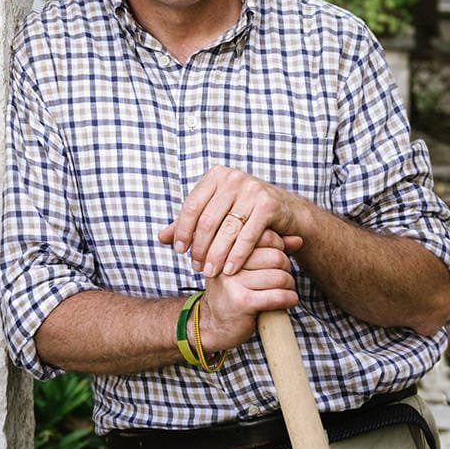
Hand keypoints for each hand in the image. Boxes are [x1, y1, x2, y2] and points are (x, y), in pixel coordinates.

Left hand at [158, 165, 304, 277]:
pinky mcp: (268, 206)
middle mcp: (233, 178)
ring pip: (226, 229)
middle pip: (207, 219)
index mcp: (216, 176)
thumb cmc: (245, 212)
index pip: (191, 205)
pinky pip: (248, 236)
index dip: (182, 230)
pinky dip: (237, 256)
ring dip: (216, 254)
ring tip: (210, 272)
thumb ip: (190, 223)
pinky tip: (229, 270)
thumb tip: (161, 238)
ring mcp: (252, 190)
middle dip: (200, 246)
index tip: (179, 251)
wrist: (288, 212)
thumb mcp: (217, 212)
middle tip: (196, 266)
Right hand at [199, 230, 299, 349]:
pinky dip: (290, 299)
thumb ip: (271, 250)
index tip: (276, 258)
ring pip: (280, 277)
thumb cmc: (234, 292)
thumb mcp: (246, 267)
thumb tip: (298, 239)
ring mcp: (233, 282)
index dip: (278, 246)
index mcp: (227, 248)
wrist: (213, 324)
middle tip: (281, 278)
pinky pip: (279, 296)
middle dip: (286, 268)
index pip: (263, 236)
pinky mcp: (242, 302)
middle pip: (275, 256)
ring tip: (283, 290)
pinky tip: (287, 301)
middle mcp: (227, 261)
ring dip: (289, 286)